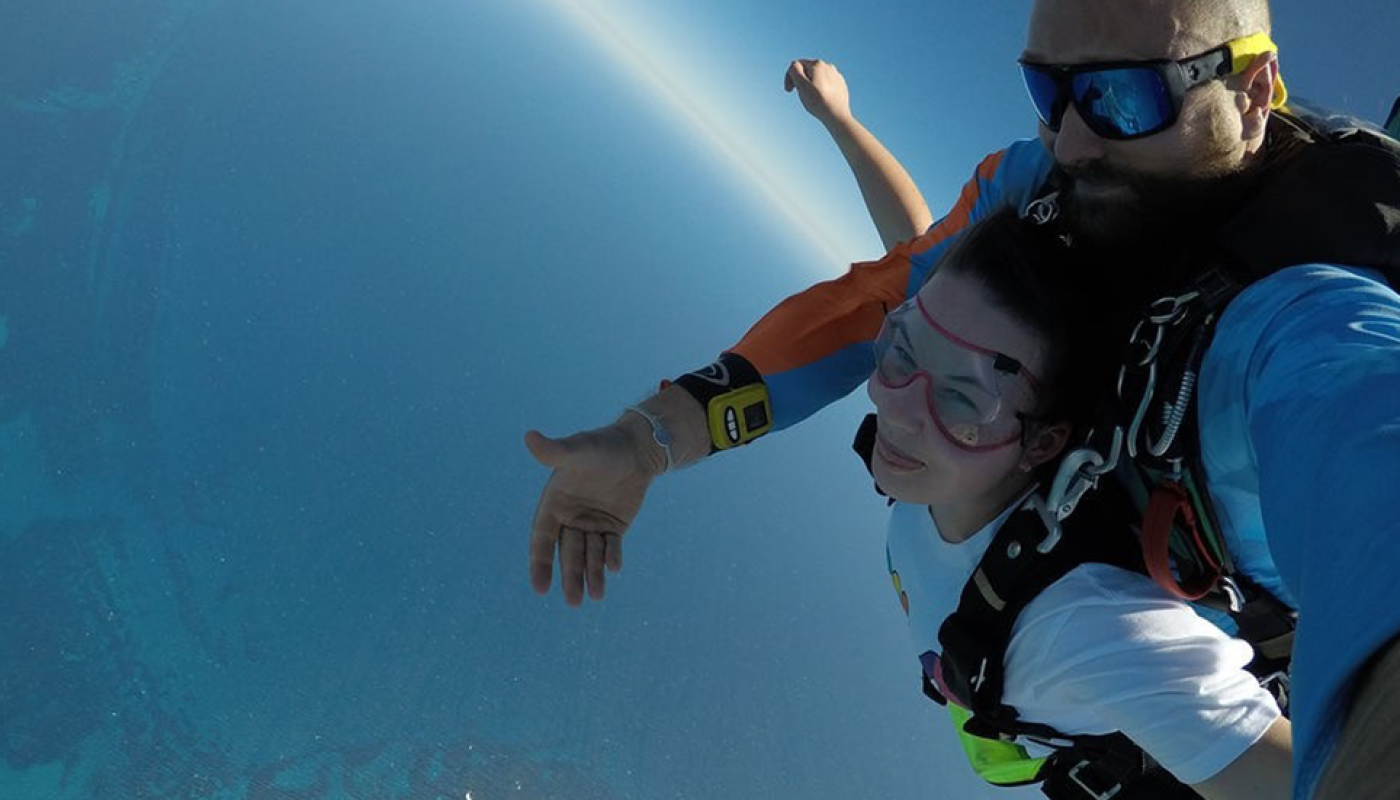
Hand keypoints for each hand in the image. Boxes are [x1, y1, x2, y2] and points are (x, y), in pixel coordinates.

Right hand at [525, 422, 655, 605]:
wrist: (635, 447)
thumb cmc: (602, 445)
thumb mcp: (579, 449)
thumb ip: (555, 450)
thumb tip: (529, 437)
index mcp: (554, 503)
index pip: (542, 539)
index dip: (540, 563)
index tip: (540, 588)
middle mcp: (570, 517)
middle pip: (567, 553)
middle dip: (570, 577)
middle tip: (574, 602)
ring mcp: (591, 523)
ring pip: (589, 555)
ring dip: (591, 575)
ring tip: (596, 596)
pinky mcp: (613, 526)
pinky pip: (610, 547)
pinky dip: (612, 557)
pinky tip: (615, 569)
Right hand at [784, 58, 852, 126]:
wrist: (838, 116)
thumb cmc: (818, 102)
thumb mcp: (801, 85)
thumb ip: (794, 71)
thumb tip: (794, 65)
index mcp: (817, 64)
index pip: (796, 65)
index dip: (790, 78)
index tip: (789, 91)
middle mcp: (828, 66)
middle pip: (807, 71)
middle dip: (801, 81)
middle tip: (802, 95)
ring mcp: (836, 75)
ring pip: (817, 77)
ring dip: (811, 86)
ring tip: (813, 99)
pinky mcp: (840, 84)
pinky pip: (827, 84)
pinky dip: (822, 90)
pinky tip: (822, 100)